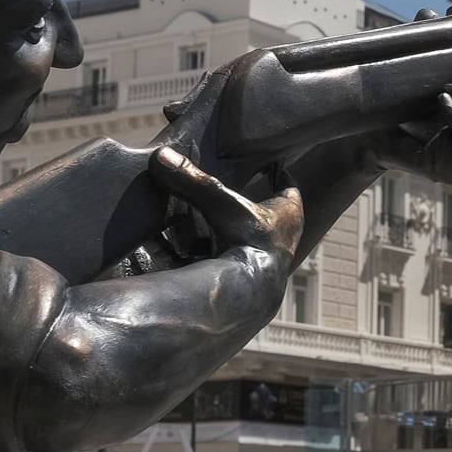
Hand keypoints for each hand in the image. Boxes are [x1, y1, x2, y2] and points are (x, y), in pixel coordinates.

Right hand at [150, 146, 304, 271]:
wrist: (248, 294)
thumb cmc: (249, 243)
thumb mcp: (221, 202)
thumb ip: (193, 180)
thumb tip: (162, 157)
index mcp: (288, 213)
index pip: (288, 187)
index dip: (278, 174)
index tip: (269, 164)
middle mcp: (283, 236)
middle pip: (268, 211)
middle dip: (251, 203)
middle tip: (233, 189)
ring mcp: (267, 259)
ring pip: (249, 236)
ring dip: (233, 229)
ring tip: (211, 217)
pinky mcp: (249, 276)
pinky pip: (231, 257)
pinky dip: (217, 251)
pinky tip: (198, 248)